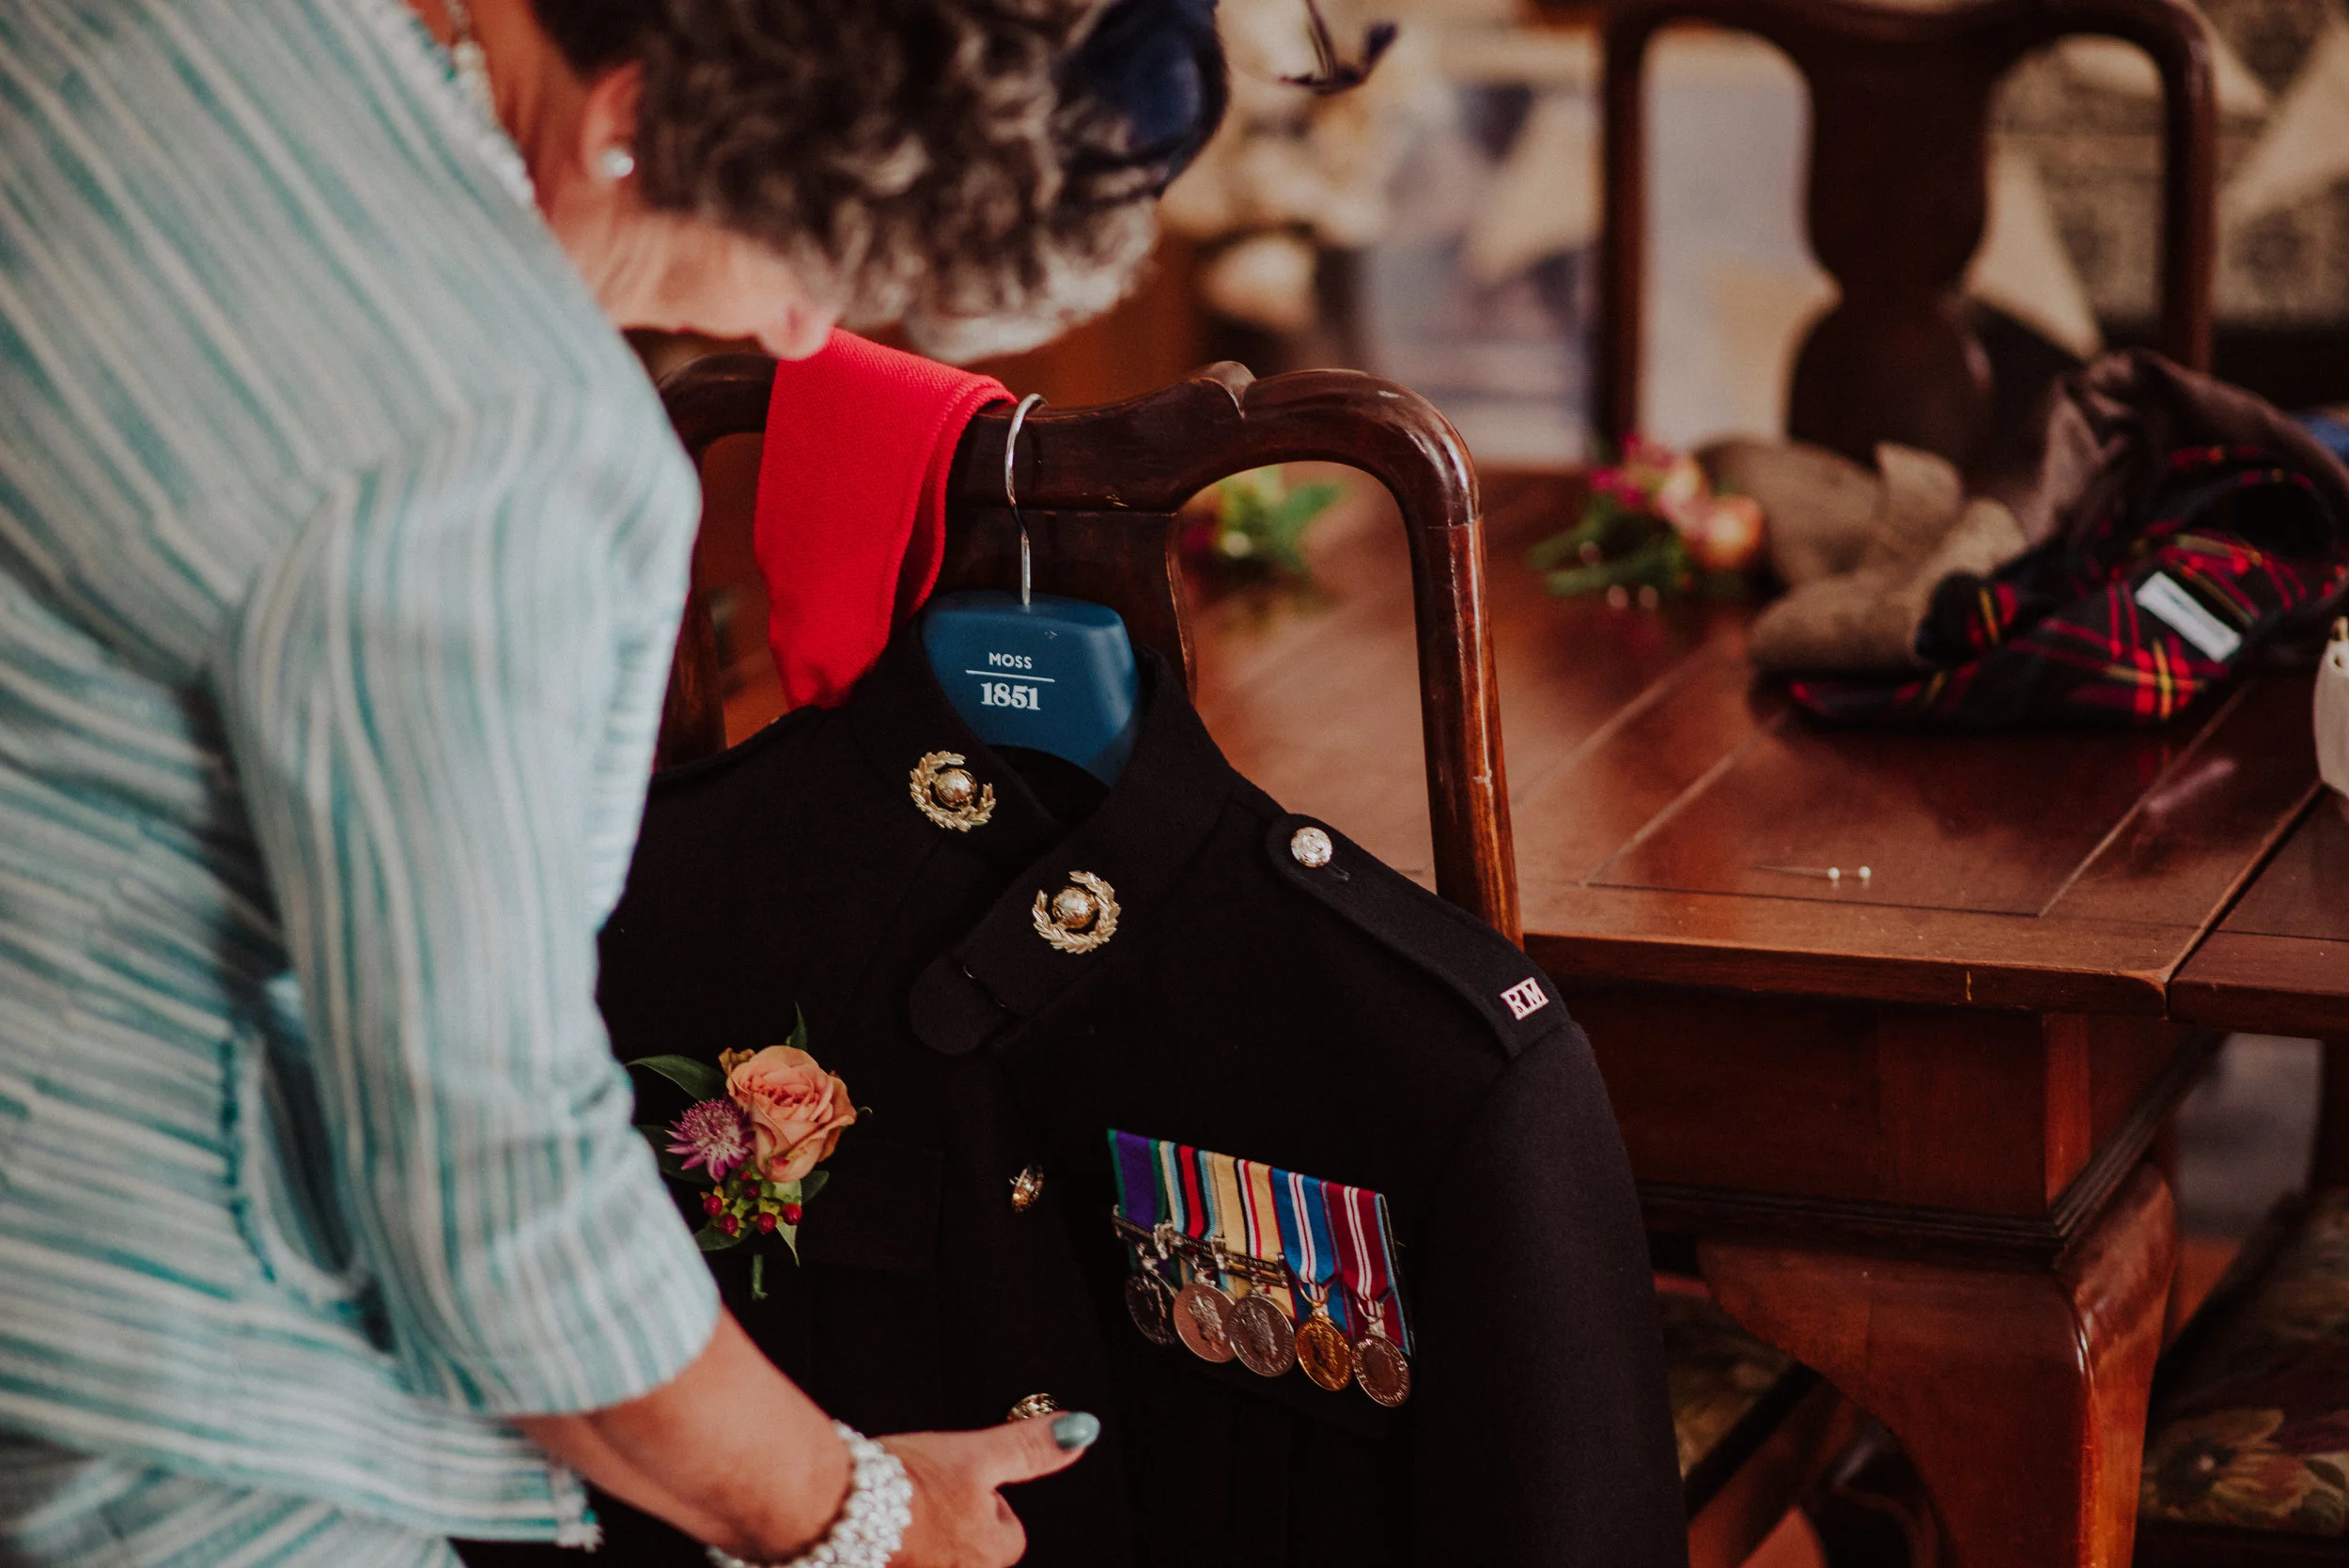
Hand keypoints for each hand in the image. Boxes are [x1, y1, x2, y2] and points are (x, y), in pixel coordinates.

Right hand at [882, 1412, 1098, 1567]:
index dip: (987, 1501)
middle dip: (952, 1524)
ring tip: (896, 1511)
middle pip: (971, 1550)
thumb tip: (1080, 1432)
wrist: (834, 1503)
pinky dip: (892, 1547)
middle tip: (924, 1496)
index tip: (959, 1483)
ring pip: (934, 1556)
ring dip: (920, 1537)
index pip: (1009, 1532)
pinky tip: (873, 1528)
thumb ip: (1028, 1448)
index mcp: (988, 1554)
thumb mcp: (977, 1454)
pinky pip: (902, 1560)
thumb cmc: (907, 1481)